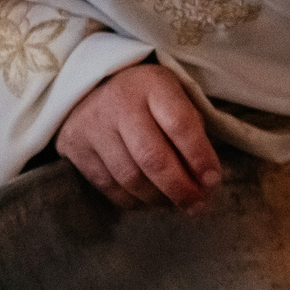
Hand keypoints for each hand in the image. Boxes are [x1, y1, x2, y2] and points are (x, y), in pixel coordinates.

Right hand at [54, 61, 222, 208]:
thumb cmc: (146, 97)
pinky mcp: (76, 148)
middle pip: (152, 158)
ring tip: (175, 203)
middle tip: (196, 204)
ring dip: (158, 199)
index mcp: (153, 84)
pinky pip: (109, 187)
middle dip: (180, 188)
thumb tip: (205, 181)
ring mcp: (94, 126)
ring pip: (130, 178)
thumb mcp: (174, 98)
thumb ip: (191, 133)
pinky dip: (134, 201)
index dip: (200, 158)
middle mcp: (120, 103)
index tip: (213, 181)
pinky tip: (149, 201)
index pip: (181, 125)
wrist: (91, 86)